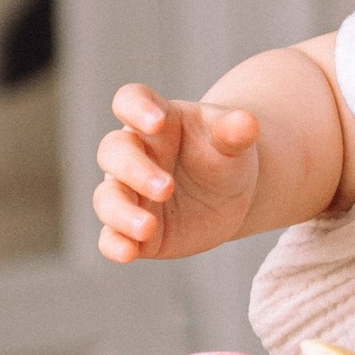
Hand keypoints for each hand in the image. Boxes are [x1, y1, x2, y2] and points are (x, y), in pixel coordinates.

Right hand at [95, 84, 260, 263]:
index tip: (156, 122)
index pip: (130, 101)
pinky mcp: (131, 229)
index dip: (136, 108)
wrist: (229, 193)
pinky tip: (128, 253)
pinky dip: (114, 245)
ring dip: (122, 213)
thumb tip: (247, 122)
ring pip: (107, 198)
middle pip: (114, 152)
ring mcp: (129, 192)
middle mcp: (134, 154)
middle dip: (135, 170)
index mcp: (156, 119)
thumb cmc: (224, 154)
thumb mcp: (234, 141)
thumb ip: (235, 131)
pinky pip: (111, 236)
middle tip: (166, 188)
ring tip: (148, 227)